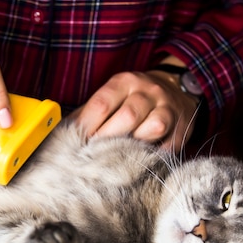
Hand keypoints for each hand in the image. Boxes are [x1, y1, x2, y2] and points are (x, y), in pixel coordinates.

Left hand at [69, 70, 198, 152]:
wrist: (176, 88)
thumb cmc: (132, 98)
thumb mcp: (111, 95)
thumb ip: (87, 114)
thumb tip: (59, 136)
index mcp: (125, 82)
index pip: (102, 103)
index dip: (87, 126)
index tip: (76, 143)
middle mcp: (148, 92)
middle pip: (128, 116)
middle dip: (108, 139)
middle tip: (94, 155)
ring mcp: (168, 109)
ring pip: (152, 128)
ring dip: (133, 146)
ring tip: (118, 157)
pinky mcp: (182, 128)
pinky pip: (167, 146)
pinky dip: (152, 156)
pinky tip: (138, 160)